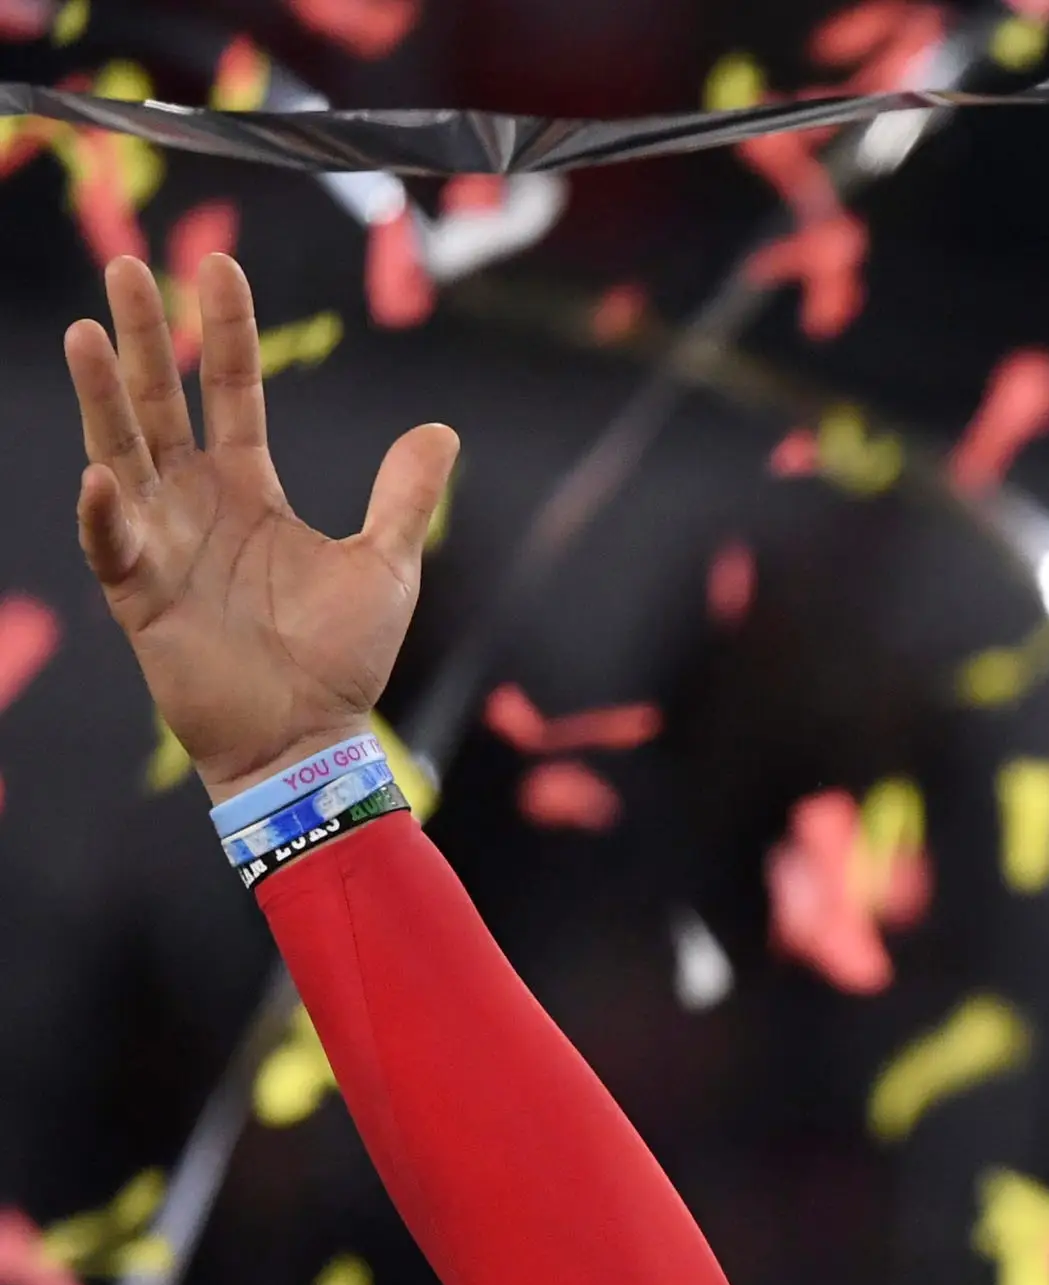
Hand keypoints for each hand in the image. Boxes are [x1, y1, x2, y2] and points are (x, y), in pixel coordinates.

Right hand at [65, 251, 456, 804]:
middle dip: (147, 336)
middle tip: (130, 264)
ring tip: (89, 333)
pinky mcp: (141, 594)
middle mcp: (196, 502)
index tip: (218, 263)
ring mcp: (162, 542)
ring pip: (122, 451)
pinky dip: (107, 513)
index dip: (226, 331)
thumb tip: (441, 429)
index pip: (230, 390)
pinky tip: (103, 474)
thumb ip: (404, 497)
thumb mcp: (387, 566)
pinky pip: (115, 545)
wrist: (310, 737)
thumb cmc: (342, 658)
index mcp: (249, 488)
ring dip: (104, 396)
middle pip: (162, 401)